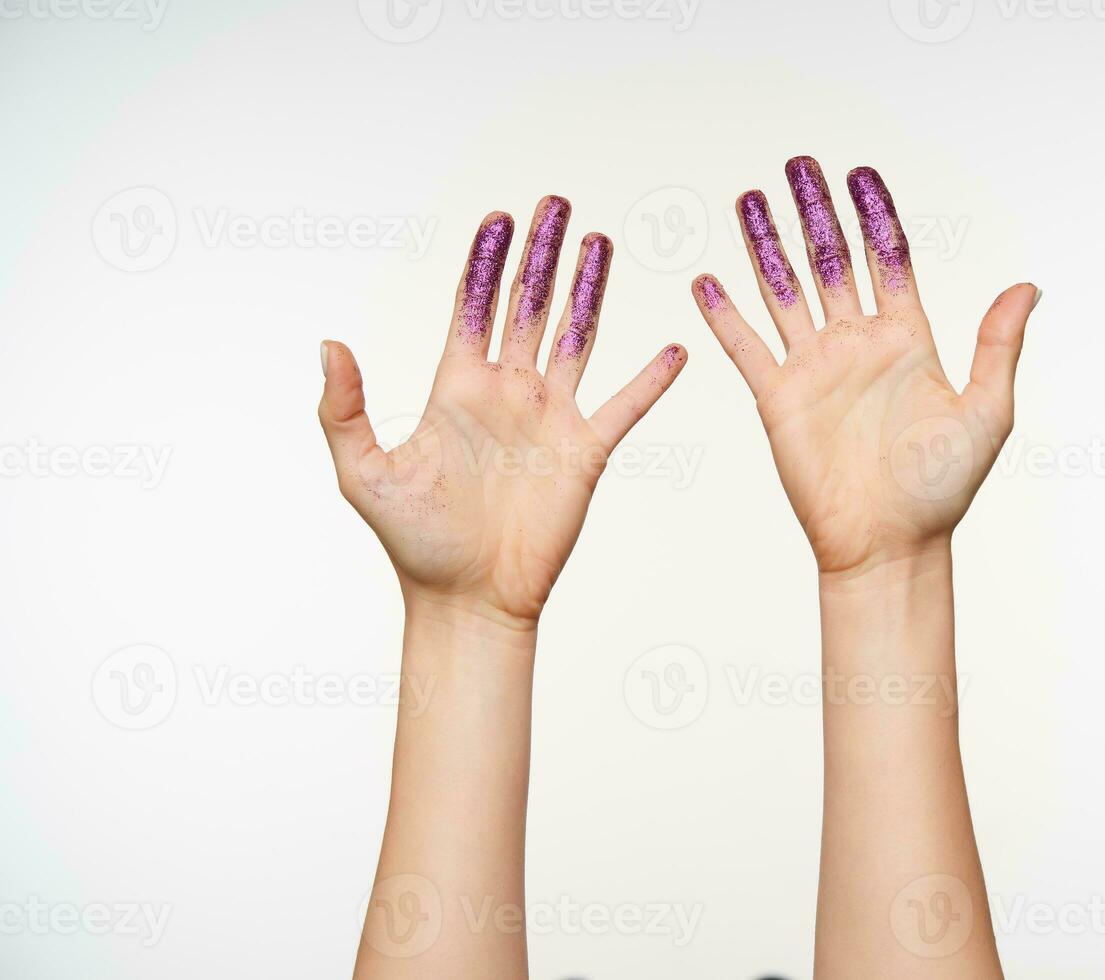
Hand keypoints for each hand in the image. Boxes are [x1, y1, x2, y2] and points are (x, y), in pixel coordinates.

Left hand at [320, 196, 686, 628]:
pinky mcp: (585, 452)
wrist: (468, 599)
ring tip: (600, 243)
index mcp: (457, 390)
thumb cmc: (414, 543)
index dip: (486, 262)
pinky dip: (652, 380)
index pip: (474, 308)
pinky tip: (673, 349)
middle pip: (528, 306)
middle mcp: (507, 394)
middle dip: (541, 255)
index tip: (499, 218)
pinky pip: (626, 406)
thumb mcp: (363, 472)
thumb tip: (329, 342)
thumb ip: (344, 407)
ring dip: (588, 290)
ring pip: (575, 337)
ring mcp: (550, 419)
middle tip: (556, 205)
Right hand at [693, 158, 1038, 575]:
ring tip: (749, 200)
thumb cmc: (941, 489)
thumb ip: (998, 346)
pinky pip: (746, 347)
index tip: (860, 175)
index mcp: (907, 340)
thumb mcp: (987, 412)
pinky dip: (725, 316)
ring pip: (784, 292)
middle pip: (831, 262)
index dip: (873, 216)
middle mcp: (857, 345)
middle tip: (798, 166)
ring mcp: (814, 369)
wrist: (888, 543)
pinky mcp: (778, 399)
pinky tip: (707, 281)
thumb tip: (1028, 287)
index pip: (887, 260)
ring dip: (766, 246)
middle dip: (814, 213)